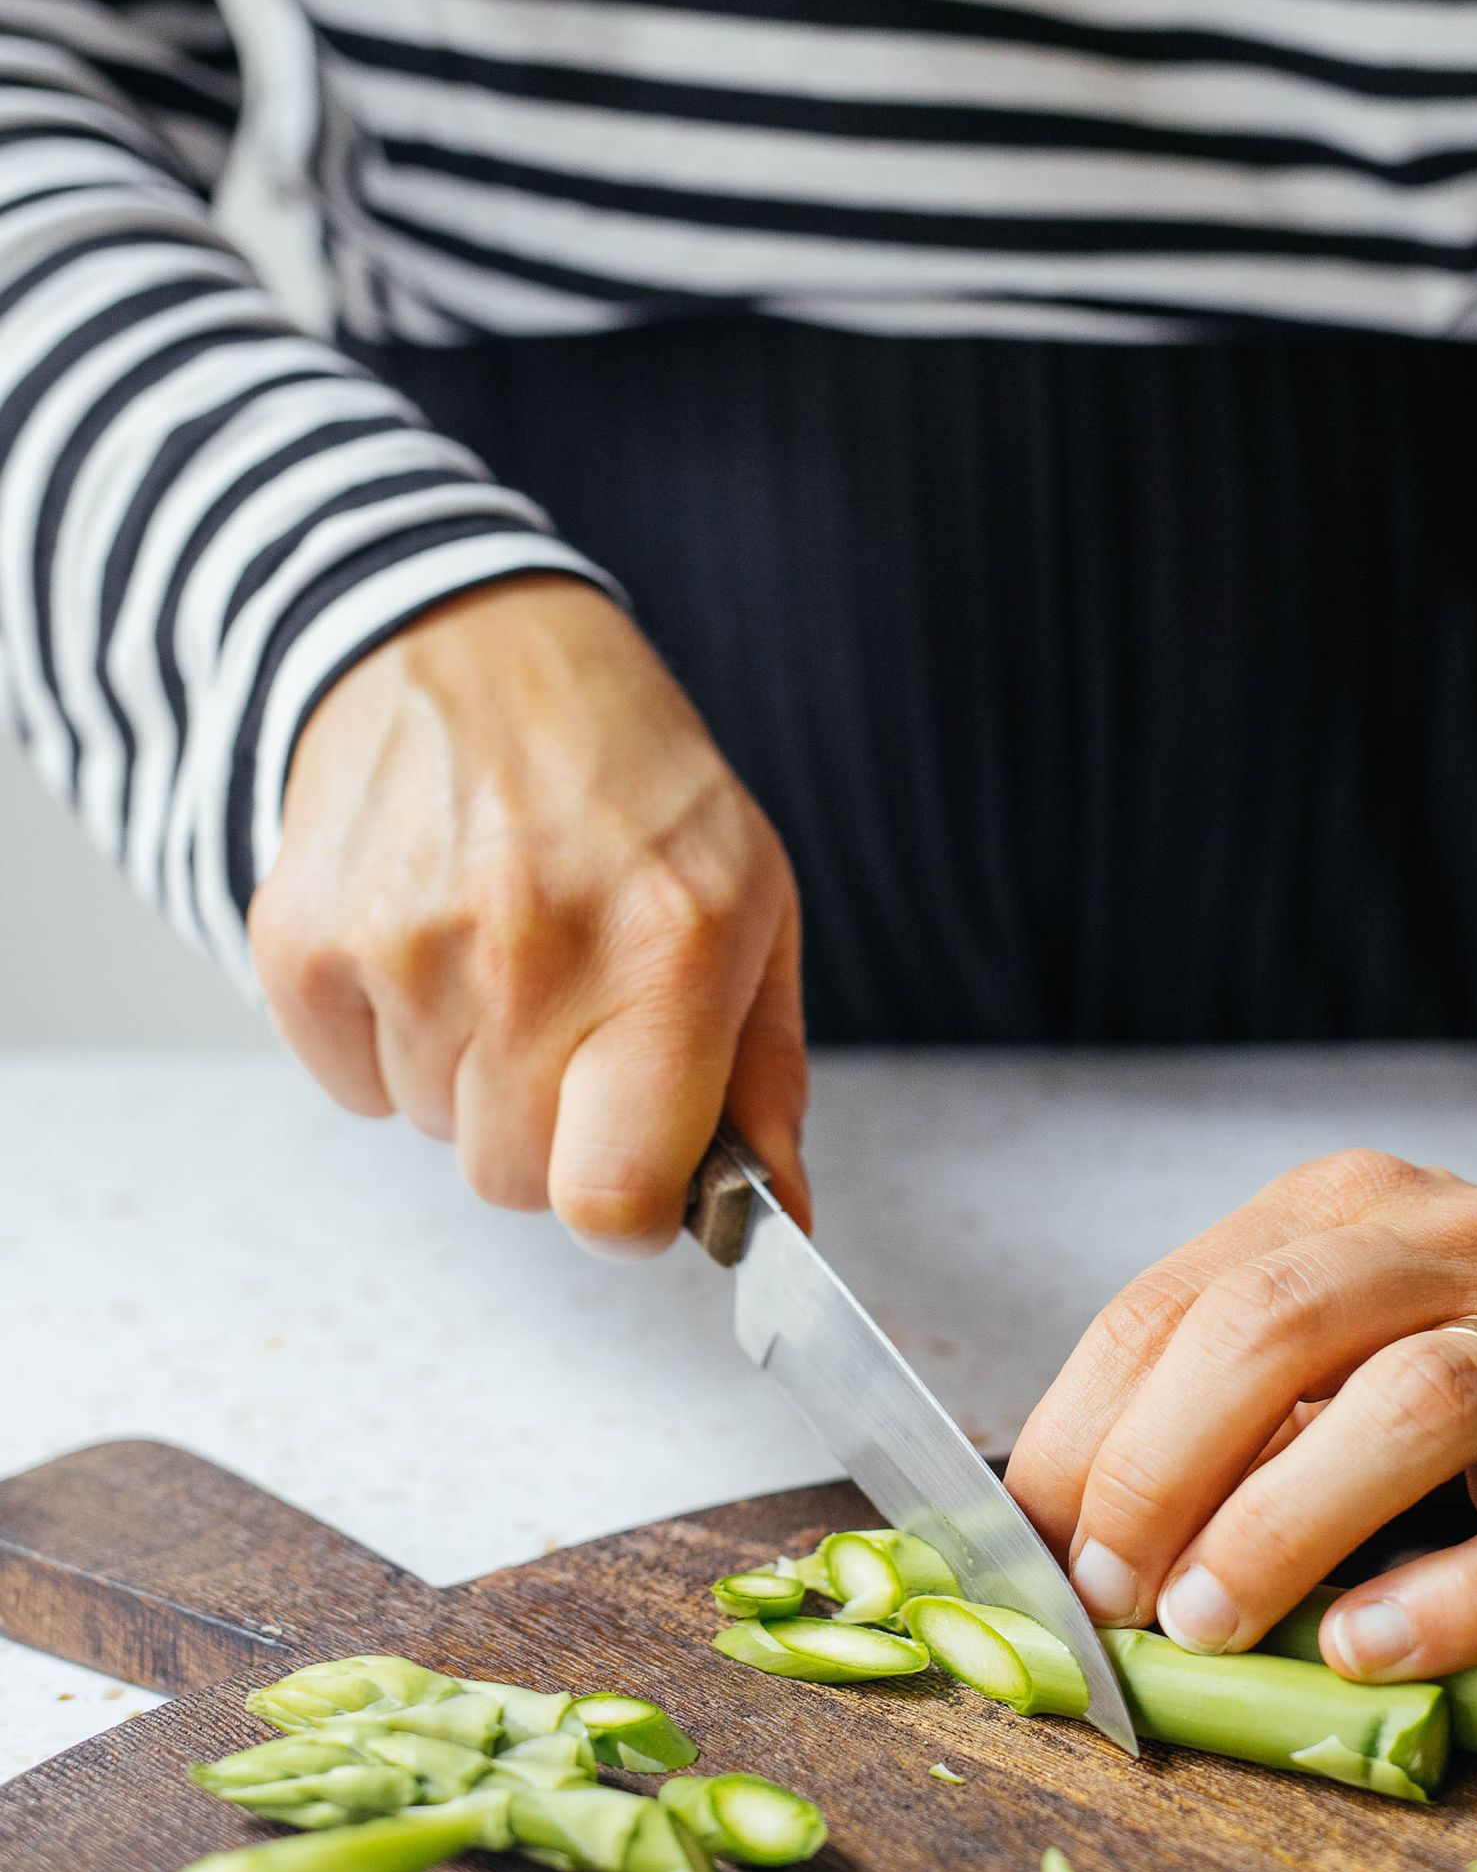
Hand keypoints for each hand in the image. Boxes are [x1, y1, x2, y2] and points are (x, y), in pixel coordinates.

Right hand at [251, 574, 808, 1250]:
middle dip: (552, 1133)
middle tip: (574, 1026)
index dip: (626, 1216)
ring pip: (432, 1131)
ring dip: (470, 1077)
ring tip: (503, 958)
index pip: (613, 1197)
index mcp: (668, 953)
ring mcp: (402, 942)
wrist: (475, 650)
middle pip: (514, 1180)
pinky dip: (385, 1043)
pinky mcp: (299, 936)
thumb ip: (766, 1082)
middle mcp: (530, 950)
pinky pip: (346, 1085)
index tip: (637, 1179)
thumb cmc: (640, 797)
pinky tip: (428, 946)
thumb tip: (783, 1222)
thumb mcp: (756, 915)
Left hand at [1006, 1035, 1476, 1678]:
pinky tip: (1364, 1648)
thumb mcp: (1352, 1315)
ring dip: (1283, 1520)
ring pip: (1415, 1404)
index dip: (1084, 1429)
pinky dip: (1446, 1601)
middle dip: (1163, 1463)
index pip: (1180, 1301)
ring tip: (1206, 1621)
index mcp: (1355, 1211)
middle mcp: (1462, 1254)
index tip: (1033, 1544)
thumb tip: (1064, 1531)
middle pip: (1280, 1325)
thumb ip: (1232, 1393)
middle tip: (1110, 1590)